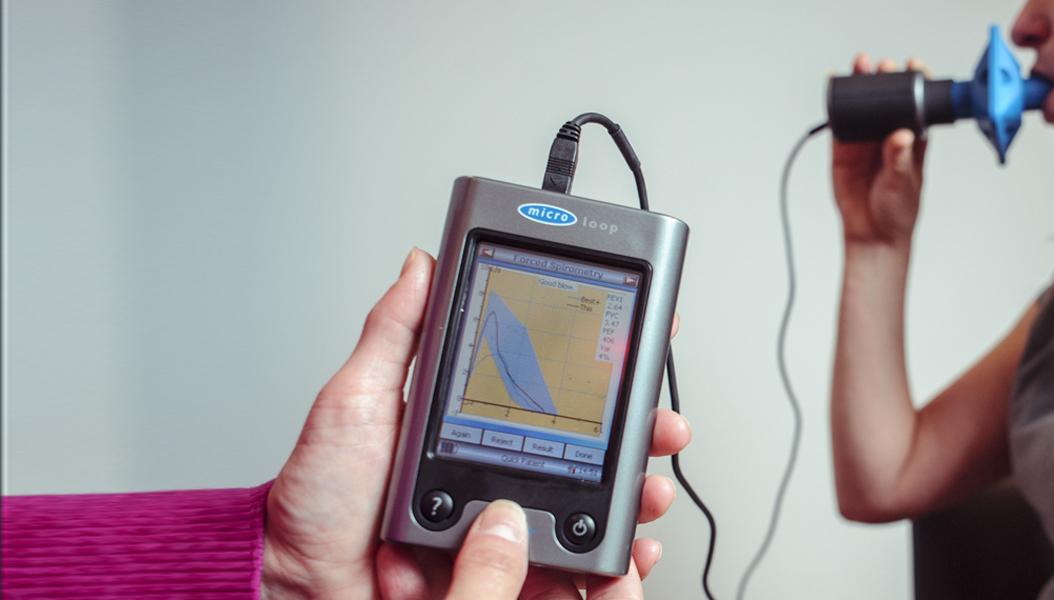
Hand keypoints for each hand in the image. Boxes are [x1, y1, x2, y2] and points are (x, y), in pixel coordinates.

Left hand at [262, 248, 691, 598]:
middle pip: (593, 448)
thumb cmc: (319, 507)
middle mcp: (498, 477)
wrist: (307, 587)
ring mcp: (509, 531)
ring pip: (598, 507)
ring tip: (647, 486)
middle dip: (641, 433)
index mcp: (473, 427)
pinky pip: (581, 569)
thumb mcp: (354, 402)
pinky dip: (618, 559)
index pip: (552, 389)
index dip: (602, 371)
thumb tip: (420, 265)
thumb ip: (394, 335)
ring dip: (638, 493)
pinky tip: (631, 544)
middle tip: (659, 424)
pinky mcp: (513, 580)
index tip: (637, 348)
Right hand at [832, 54, 929, 248]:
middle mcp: (888, 134)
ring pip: (863, 106)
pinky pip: (840, 122)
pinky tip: (834, 84)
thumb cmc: (897, 210)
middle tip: (882, 65)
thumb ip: (900, 160)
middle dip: (884, 78)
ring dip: (860, 84)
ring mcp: (866, 139)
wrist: (872, 234)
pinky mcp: (844, 148)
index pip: (915, 105)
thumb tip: (901, 136)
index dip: (915, 83)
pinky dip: (836, 105)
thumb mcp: (904, 184)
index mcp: (912, 139)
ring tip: (859, 64)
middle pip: (887, 99)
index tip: (915, 66)